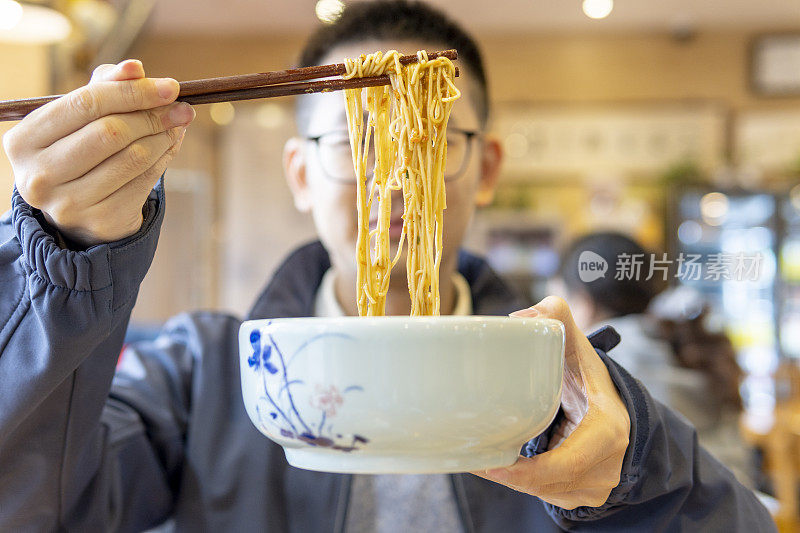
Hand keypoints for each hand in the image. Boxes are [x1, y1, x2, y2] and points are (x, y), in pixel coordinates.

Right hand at [3, 60, 194, 246]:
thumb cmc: (79, 148)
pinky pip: (144, 181)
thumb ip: (106, 86)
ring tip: (178, 125)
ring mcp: (69, 203)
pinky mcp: (100, 220)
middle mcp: (40, 175)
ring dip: (164, 137)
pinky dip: (164, 159)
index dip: (132, 92)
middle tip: (182, 108)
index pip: (86, 103)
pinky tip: (170, 145)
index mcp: (24, 140)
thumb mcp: (82, 117)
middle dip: (153, 116)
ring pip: (133, 157)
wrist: (79, 207)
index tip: (169, 87)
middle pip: (111, 132)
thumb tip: (135, 68)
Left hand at [473, 296, 629, 509]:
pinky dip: (522, 481)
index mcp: (608, 432)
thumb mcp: (579, 348)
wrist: (618, 413)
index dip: (527, 471)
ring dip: (512, 479)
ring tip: (481, 460)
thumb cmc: (591, 382)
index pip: (566, 464)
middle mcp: (606, 467)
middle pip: (547, 481)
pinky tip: (503, 465)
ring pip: (543, 491)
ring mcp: (595, 488)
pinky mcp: (582, 497)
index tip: (493, 465)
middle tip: (474, 459)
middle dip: (509, 474)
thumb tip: (521, 317)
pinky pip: (545, 493)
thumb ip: (557, 318)